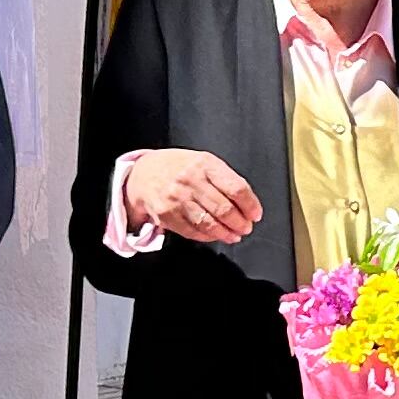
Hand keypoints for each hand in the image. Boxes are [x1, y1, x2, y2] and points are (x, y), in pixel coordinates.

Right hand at [123, 147, 263, 244]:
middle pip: (224, 208)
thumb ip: (224, 179)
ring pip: (209, 223)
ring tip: (234, 235)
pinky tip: (215, 236)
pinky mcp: (167, 215)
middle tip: (246, 228)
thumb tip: (247, 204)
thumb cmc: (179, 168)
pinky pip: (193, 231)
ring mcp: (177, 199)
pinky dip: (208, 237)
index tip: (255, 214)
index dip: (250, 205)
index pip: (236, 188)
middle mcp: (190, 180)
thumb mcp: (203, 162)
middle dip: (240, 223)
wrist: (143, 173)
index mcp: (205, 164)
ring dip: (226, 233)